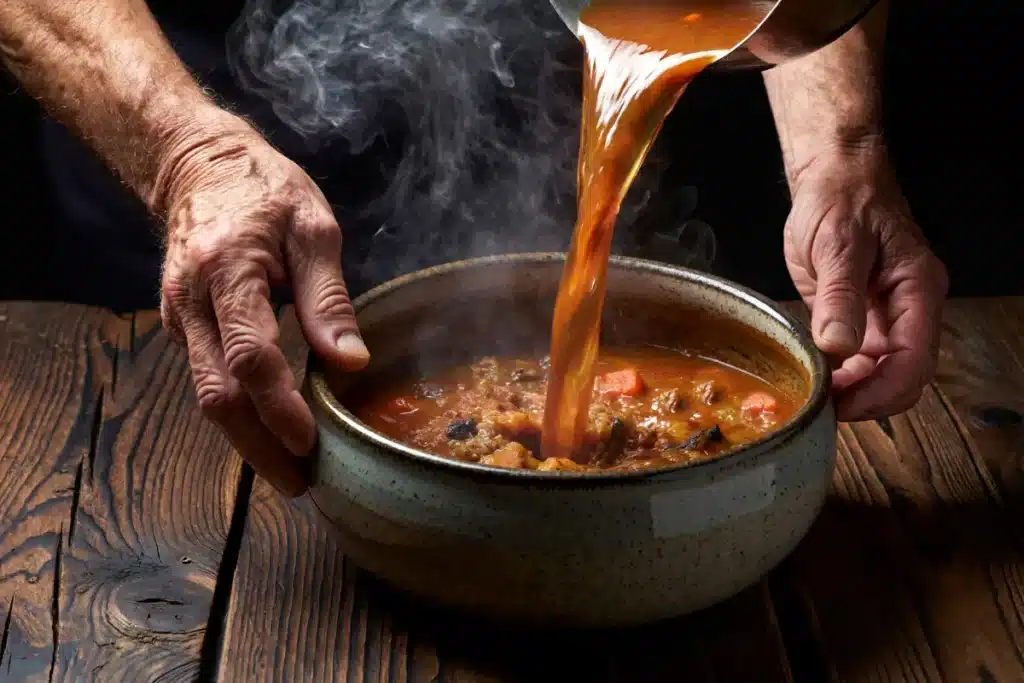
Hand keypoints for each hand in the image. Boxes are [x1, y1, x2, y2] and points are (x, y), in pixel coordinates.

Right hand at [158, 119, 369, 494]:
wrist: (196, 165)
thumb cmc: (264, 189)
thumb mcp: (312, 227)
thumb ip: (329, 298)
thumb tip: (351, 363)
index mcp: (229, 271)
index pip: (250, 355)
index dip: (279, 406)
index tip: (309, 442)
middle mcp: (191, 301)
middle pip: (216, 393)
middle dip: (258, 446)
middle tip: (298, 483)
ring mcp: (177, 315)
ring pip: (205, 394)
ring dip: (246, 439)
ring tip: (289, 471)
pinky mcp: (179, 324)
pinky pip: (205, 378)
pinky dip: (236, 412)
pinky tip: (267, 432)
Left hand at [784, 146, 948, 421]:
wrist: (831, 180)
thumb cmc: (842, 198)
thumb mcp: (838, 243)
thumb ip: (840, 295)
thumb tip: (839, 346)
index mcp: (917, 290)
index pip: (915, 361)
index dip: (881, 392)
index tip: (843, 406)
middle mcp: (908, 310)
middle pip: (902, 377)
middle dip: (865, 399)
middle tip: (820, 407)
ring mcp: (884, 317)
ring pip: (878, 375)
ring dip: (849, 392)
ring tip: (811, 396)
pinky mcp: (857, 319)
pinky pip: (855, 361)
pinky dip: (836, 376)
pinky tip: (812, 377)